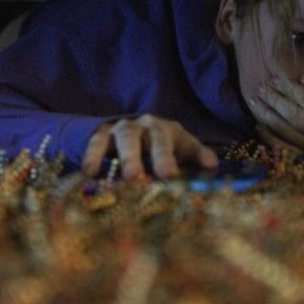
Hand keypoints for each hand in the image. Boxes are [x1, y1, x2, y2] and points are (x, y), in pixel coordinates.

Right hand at [82, 114, 217, 179]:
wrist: (121, 131)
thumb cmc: (154, 148)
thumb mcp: (176, 151)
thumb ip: (193, 159)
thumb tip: (212, 166)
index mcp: (171, 132)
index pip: (187, 142)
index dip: (197, 153)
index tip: (208, 167)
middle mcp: (149, 126)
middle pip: (157, 138)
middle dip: (161, 156)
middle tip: (167, 175)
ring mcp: (125, 128)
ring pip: (128, 138)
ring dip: (130, 157)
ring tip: (131, 178)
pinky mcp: (102, 132)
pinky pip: (98, 142)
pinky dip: (94, 156)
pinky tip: (90, 173)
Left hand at [248, 77, 303, 153]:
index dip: (289, 87)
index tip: (275, 79)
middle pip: (292, 113)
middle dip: (274, 99)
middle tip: (261, 87)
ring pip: (282, 129)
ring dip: (266, 114)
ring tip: (254, 101)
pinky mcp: (299, 157)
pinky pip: (279, 146)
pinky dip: (267, 135)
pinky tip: (257, 124)